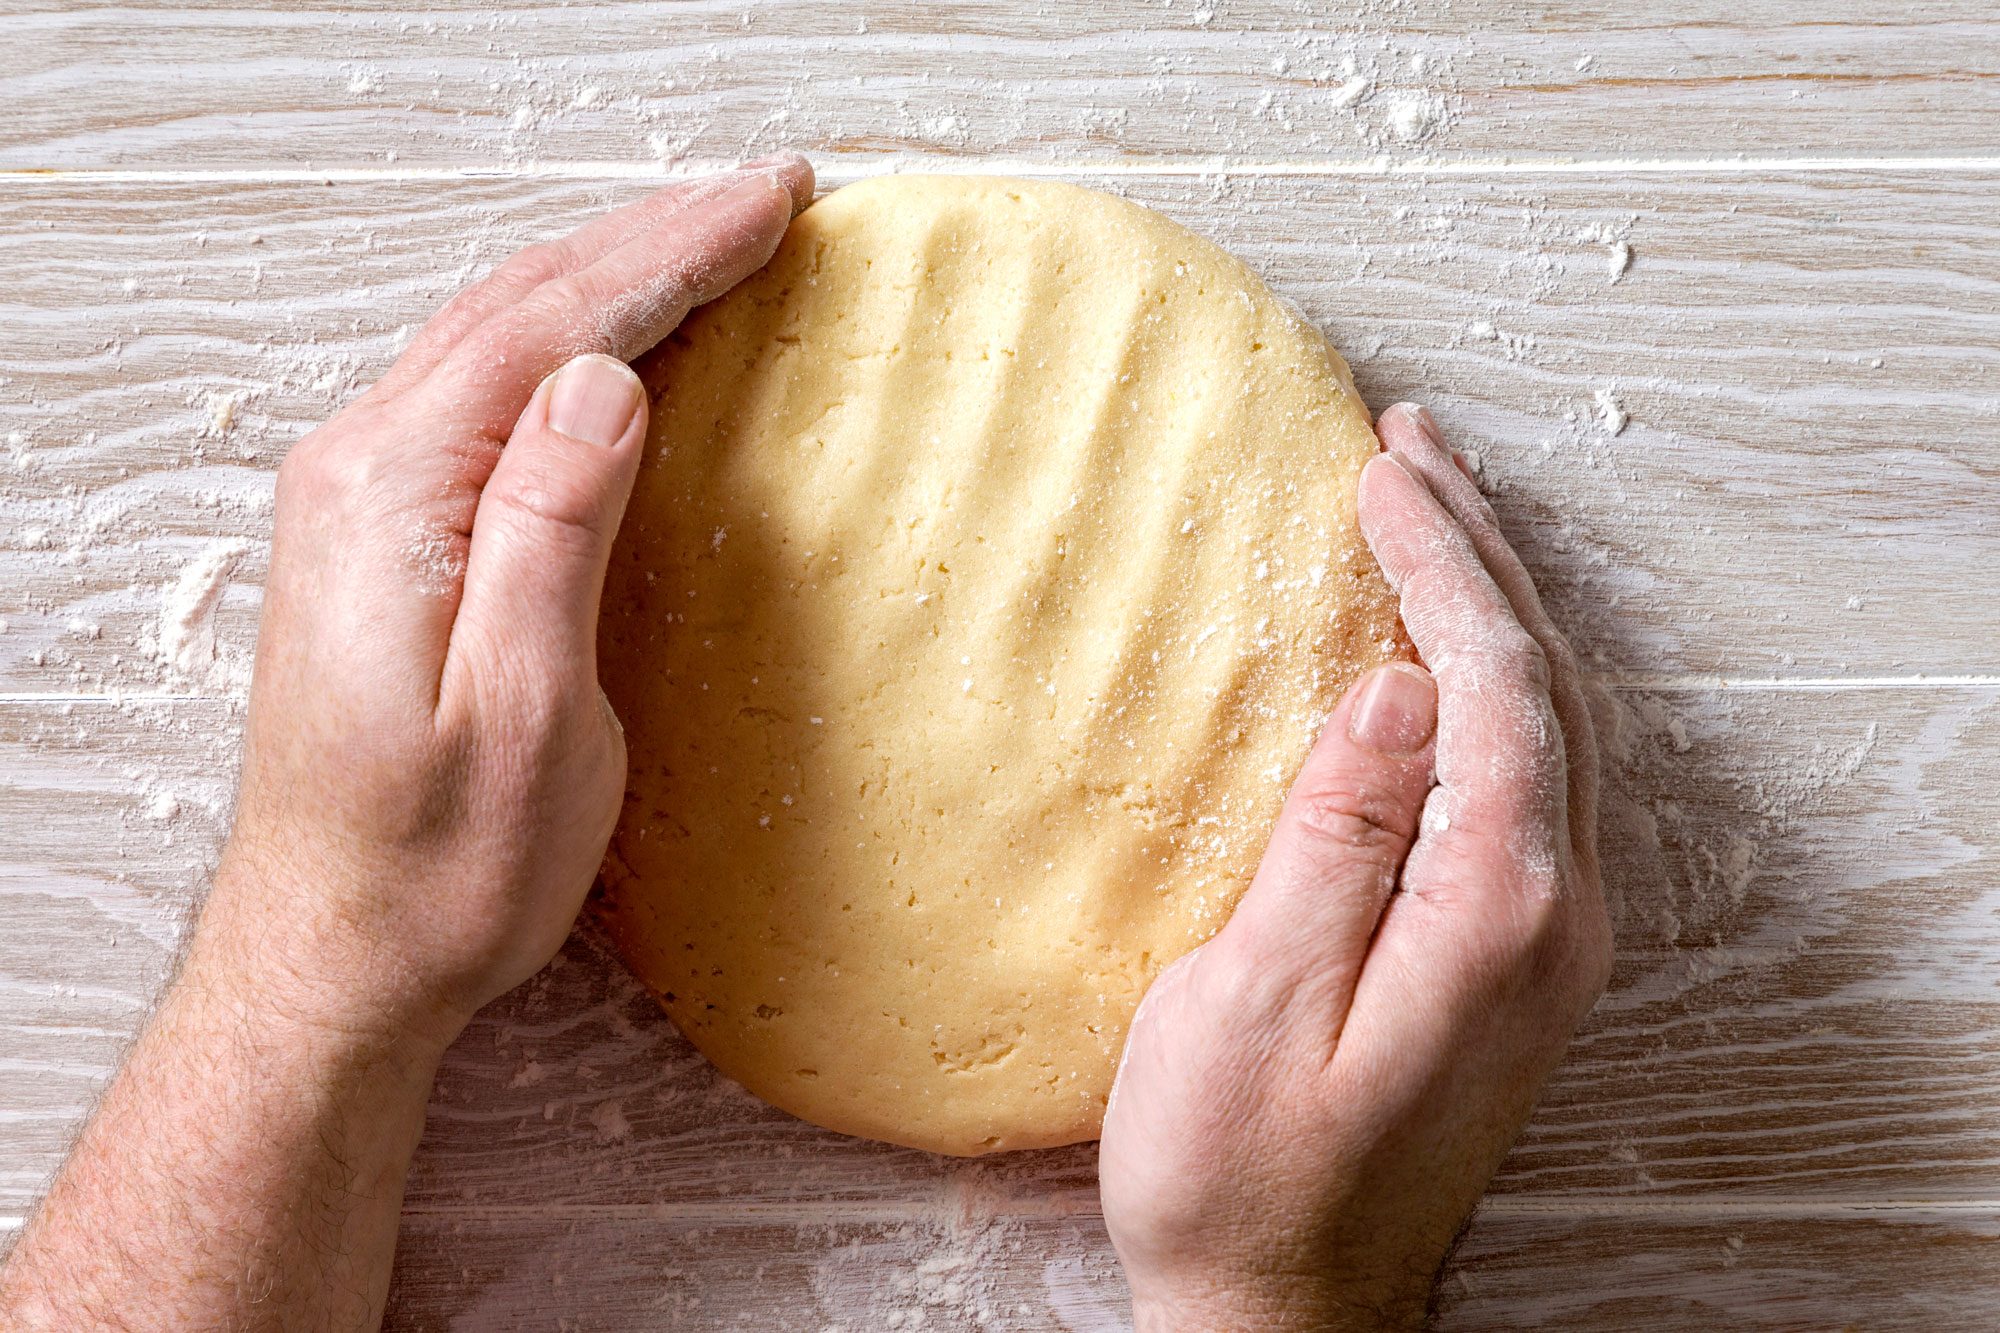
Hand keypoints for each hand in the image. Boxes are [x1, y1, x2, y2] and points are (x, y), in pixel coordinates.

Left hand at [209, 153, 813, 1046]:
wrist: (332, 955)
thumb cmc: (439, 868)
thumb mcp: (521, 716)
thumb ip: (549, 532)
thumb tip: (606, 381)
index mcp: (395, 497)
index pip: (555, 327)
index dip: (674, 254)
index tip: (773, 205)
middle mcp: (358, 472)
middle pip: (520, 304)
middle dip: (650, 238)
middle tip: (767, 196)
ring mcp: (357, 498)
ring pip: (496, 336)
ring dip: (607, 275)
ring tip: (706, 237)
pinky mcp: (376, 535)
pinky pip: (479, 391)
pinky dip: (563, 339)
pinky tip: (611, 341)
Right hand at [1099, 404, 1611, 1329]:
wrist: (1285, 1316)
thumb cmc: (1240, 1178)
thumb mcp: (1252, 1007)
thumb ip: (1335, 844)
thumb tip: (1397, 692)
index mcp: (1494, 916)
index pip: (1493, 688)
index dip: (1437, 566)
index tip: (1376, 471)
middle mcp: (1553, 919)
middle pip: (1549, 688)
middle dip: (1480, 552)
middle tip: (1410, 448)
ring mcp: (1549, 942)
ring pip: (1556, 725)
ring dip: (1499, 606)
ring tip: (1434, 511)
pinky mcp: (1517, 959)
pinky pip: (1537, 775)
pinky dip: (1500, 681)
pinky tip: (1452, 654)